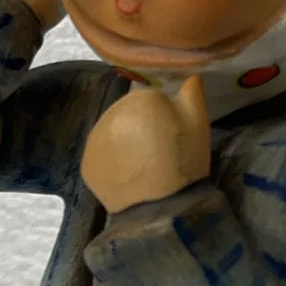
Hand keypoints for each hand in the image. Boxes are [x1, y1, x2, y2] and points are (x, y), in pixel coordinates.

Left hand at [81, 76, 209, 212]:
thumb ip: (192, 92)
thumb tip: (189, 76)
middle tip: (158, 156)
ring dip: (124, 148)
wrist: (163, 210)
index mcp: (138, 99)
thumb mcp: (198, 123)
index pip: (149, 102)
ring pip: (112, 138)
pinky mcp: (87, 165)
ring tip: (143, 169)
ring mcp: (95, 141)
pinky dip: (112, 167)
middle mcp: (110, 114)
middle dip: (139, 132)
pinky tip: (129, 180)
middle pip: (127, 118)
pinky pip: (101, 160)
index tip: (172, 139)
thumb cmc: (185, 163)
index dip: (163, 121)